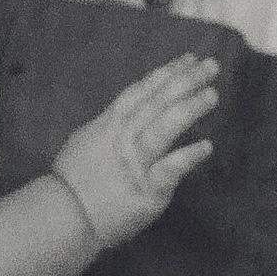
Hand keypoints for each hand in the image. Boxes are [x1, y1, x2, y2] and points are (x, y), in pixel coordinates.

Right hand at [52, 53, 218, 248]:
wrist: (64, 216)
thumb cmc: (74, 180)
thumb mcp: (86, 140)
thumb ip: (110, 125)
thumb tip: (129, 112)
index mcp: (110, 124)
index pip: (142, 91)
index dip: (166, 73)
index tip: (187, 59)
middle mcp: (124, 138)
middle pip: (157, 102)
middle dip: (185, 81)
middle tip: (210, 66)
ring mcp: (135, 163)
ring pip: (164, 128)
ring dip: (189, 109)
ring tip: (212, 95)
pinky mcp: (147, 189)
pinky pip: (170, 169)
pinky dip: (188, 156)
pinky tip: (207, 146)